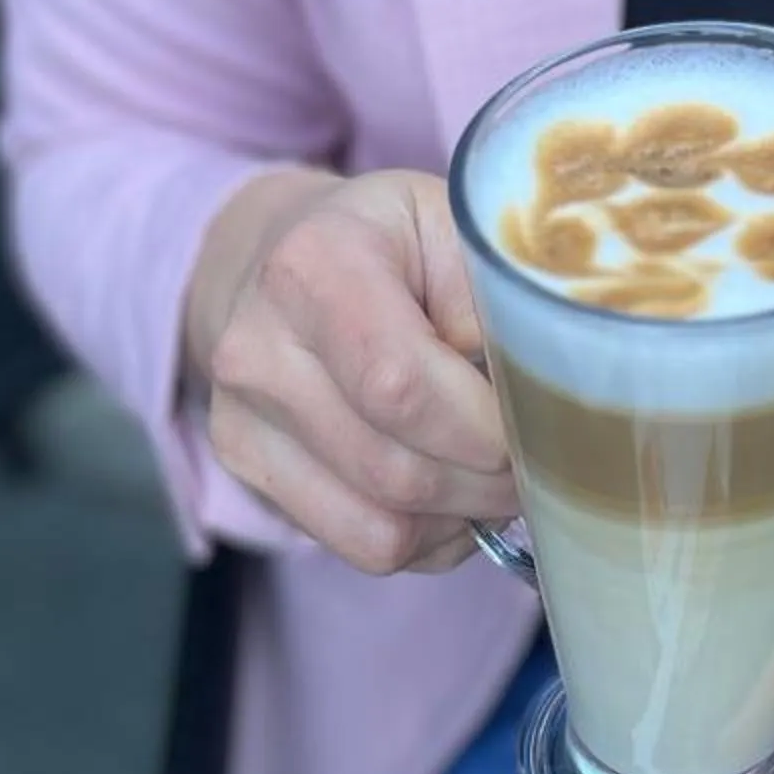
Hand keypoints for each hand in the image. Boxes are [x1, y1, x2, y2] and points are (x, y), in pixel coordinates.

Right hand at [186, 166, 515, 572]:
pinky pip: (360, 545)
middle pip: (395, 472)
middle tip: (532, 460)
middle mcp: (257, 347)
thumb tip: (532, 401)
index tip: (533, 423)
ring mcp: (240, 416)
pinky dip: (425, 539)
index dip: (483, 427)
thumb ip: (497, 301)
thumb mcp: (453, 229)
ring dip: (461, 518)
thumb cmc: (388, 243)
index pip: (400, 387)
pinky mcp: (244, 466)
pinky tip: (445, 496)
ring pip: (382, 528)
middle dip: (487, 483)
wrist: (274, 256)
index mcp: (313, 267)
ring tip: (491, 475)